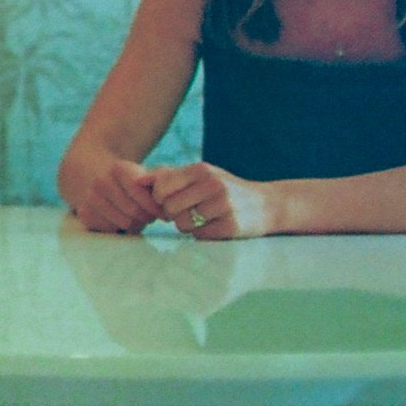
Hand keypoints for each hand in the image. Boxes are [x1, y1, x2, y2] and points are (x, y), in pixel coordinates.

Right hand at [70, 157, 160, 233]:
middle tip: (150, 216)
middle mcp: (101, 182)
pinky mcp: (84, 214)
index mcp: (119, 169)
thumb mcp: (143, 174)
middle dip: (147, 217)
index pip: (141, 193)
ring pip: (124, 224)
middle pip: (135, 212)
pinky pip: (111, 230)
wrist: (91, 174)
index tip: (163, 212)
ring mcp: (90, 198)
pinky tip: (120, 219)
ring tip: (137, 218)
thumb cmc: (127, 179)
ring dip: (135, 224)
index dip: (155, 206)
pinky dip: (119, 228)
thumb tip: (167, 202)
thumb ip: (157, 184)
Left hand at [142, 163, 273, 240]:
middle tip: (188, 211)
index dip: (160, 199)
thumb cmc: (223, 189)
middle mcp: (213, 185)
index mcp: (202, 169)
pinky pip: (199, 236)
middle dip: (173, 214)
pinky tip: (215, 226)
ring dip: (187, 225)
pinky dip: (202, 234)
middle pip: (169, 208)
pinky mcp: (231, 226)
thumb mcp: (200, 176)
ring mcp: (224, 206)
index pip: (161, 187)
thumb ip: (168, 176)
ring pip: (182, 224)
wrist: (267, 205)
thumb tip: (137, 180)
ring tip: (203, 218)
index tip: (170, 200)